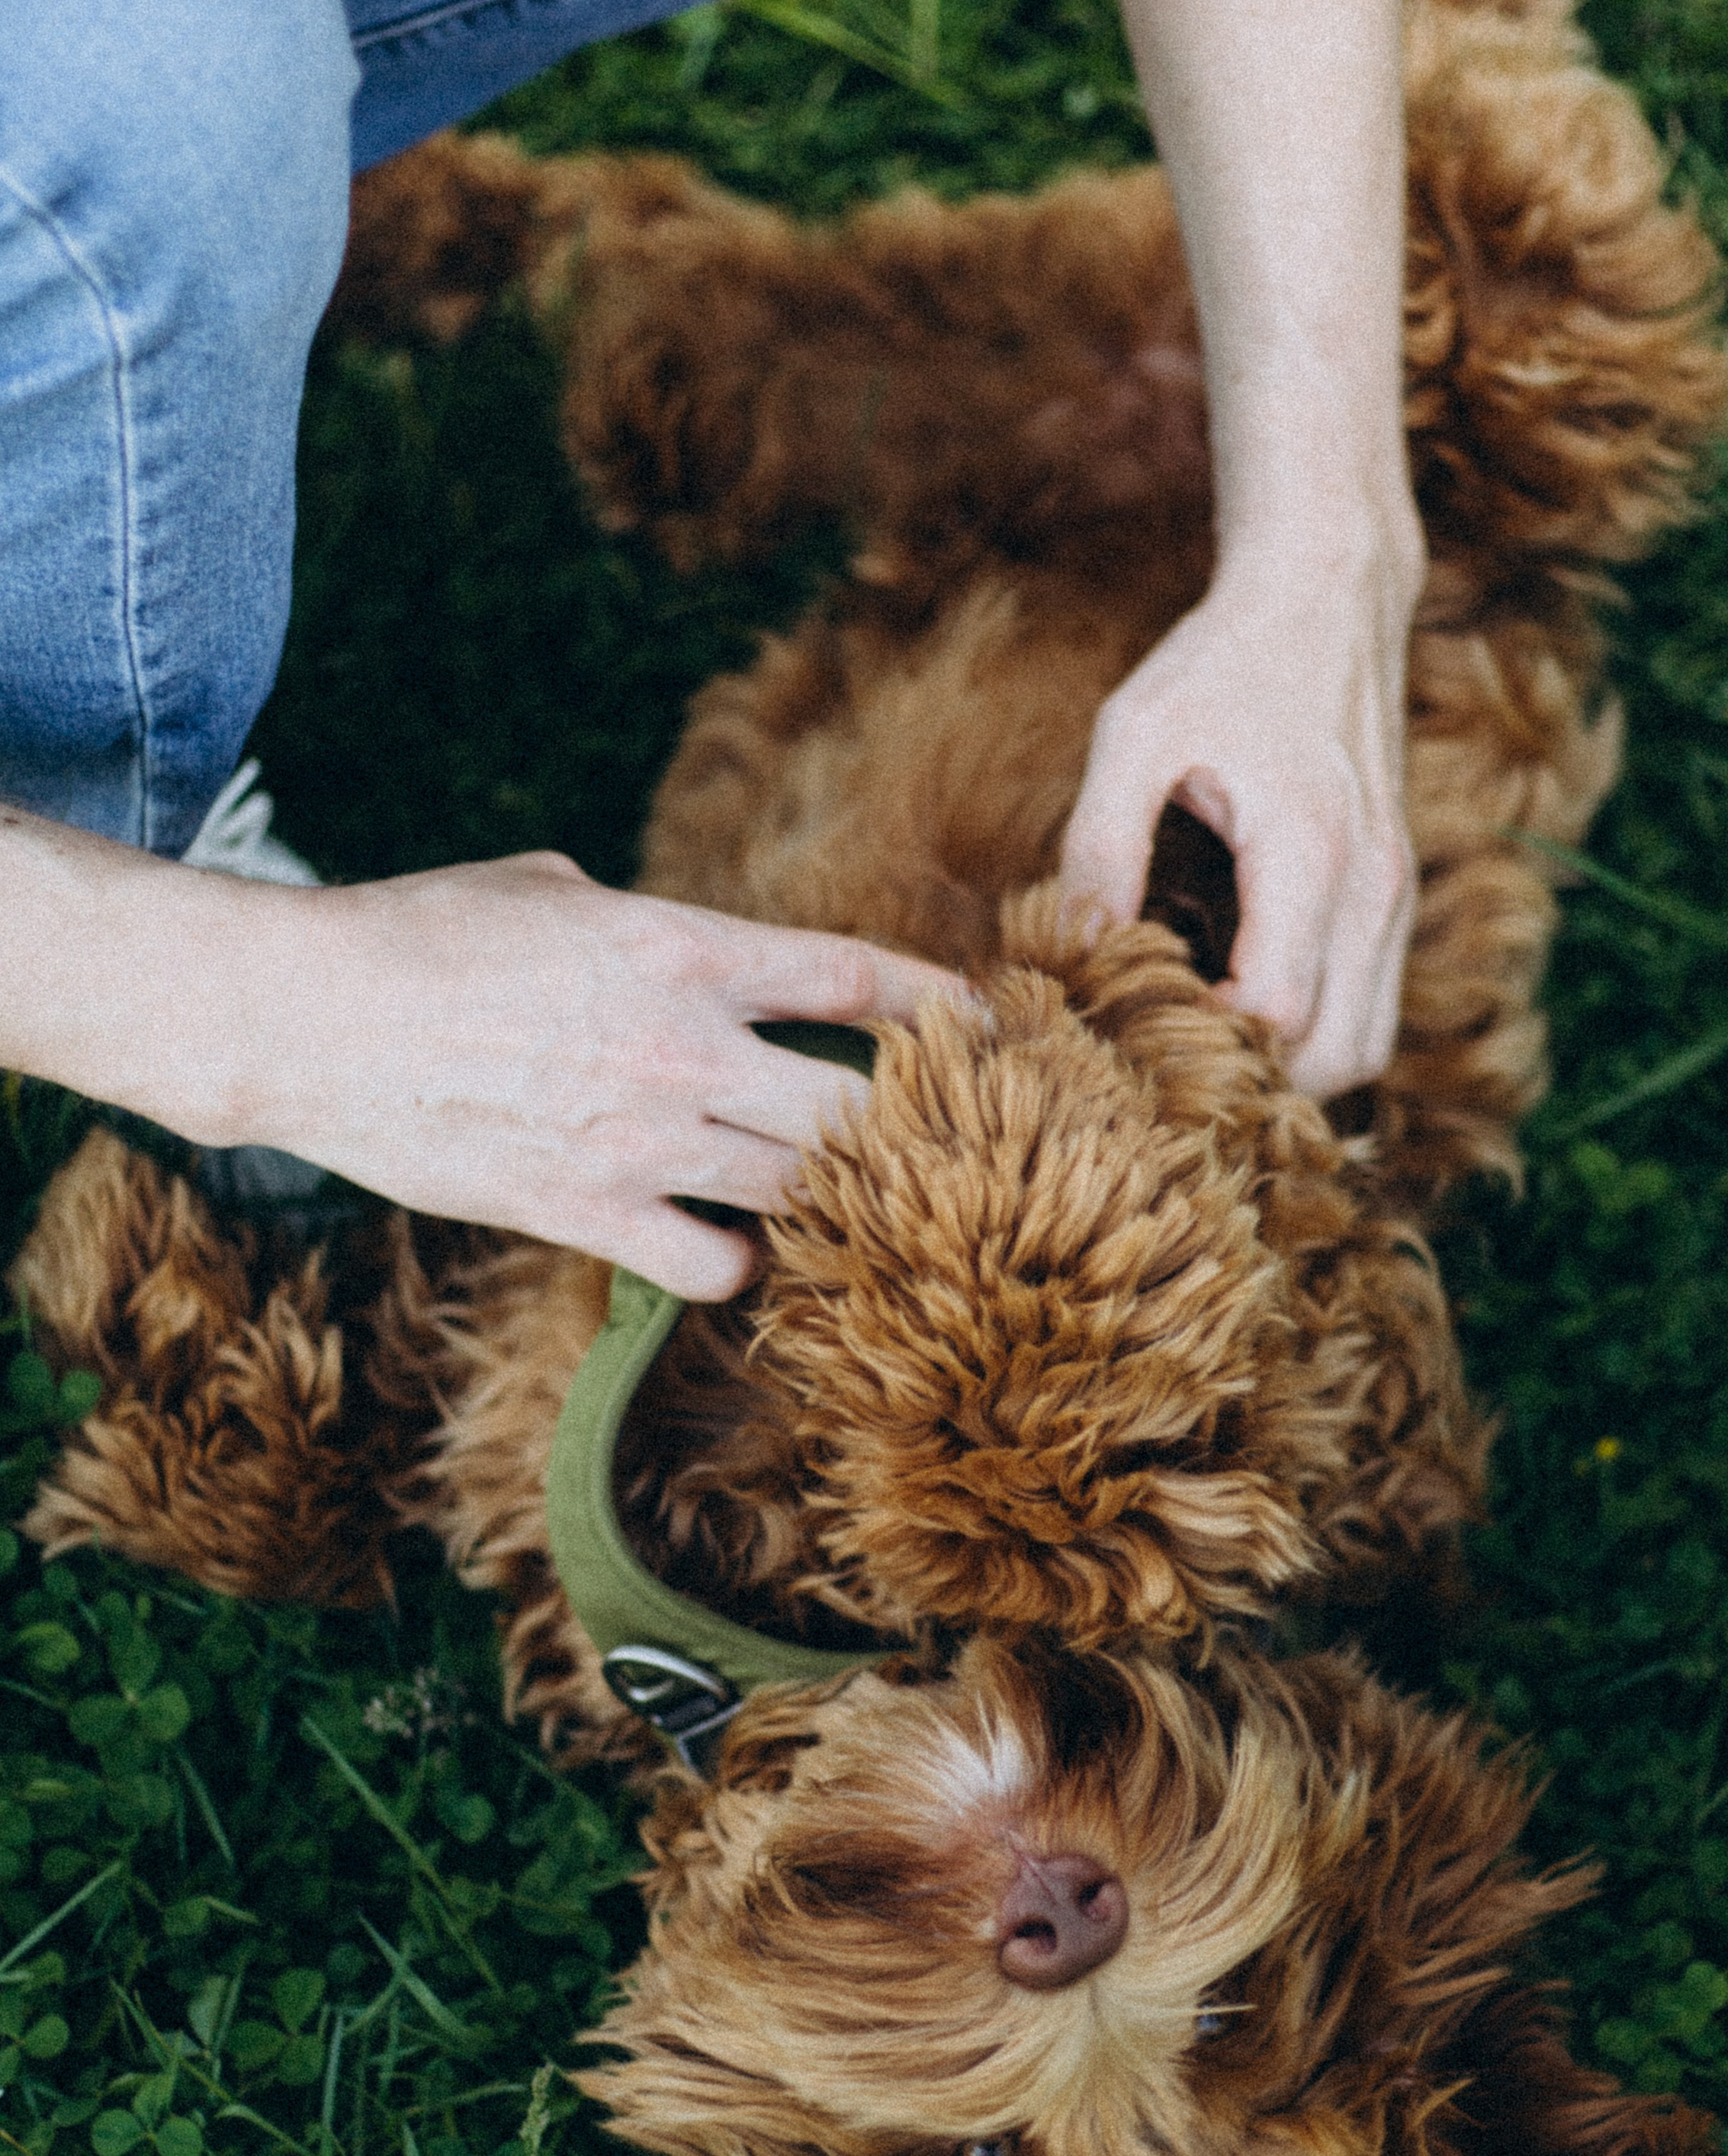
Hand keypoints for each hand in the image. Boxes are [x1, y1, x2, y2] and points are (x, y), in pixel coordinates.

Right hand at [214, 853, 961, 1294]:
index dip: (942, 1008)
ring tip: (861, 1209)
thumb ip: (641, 920)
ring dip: (840, 1203)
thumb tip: (678, 941)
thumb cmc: (421, 933)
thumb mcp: (549, 886)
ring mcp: (640, 1138)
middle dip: (914, 1127)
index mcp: (684, 946)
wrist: (308, 1018)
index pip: (859, 982)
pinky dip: (742, 1266)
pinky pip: (715, 1269)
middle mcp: (683, 1047)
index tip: (990, 1027)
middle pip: (858, 1109)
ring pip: (802, 1195)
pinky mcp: (586, 1212)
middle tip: (946, 1143)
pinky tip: (737, 1251)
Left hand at [1058, 520, 1422, 1093]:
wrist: (1328, 593)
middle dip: (1256, 1084)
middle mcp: (1374, 889)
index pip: (1277, 1017)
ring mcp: (1396, 897)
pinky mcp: (1395, 896)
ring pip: (1367, 1047)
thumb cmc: (1223, 660)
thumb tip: (1070, 949)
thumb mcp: (1136, 733)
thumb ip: (1100, 843)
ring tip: (1201, 1041)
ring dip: (1292, 1068)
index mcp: (1311, 854)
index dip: (1205, 1051)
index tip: (1130, 1036)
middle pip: (1338, 1061)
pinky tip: (1238, 1002)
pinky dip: (1315, 1031)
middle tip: (1166, 1060)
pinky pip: (1370, 1007)